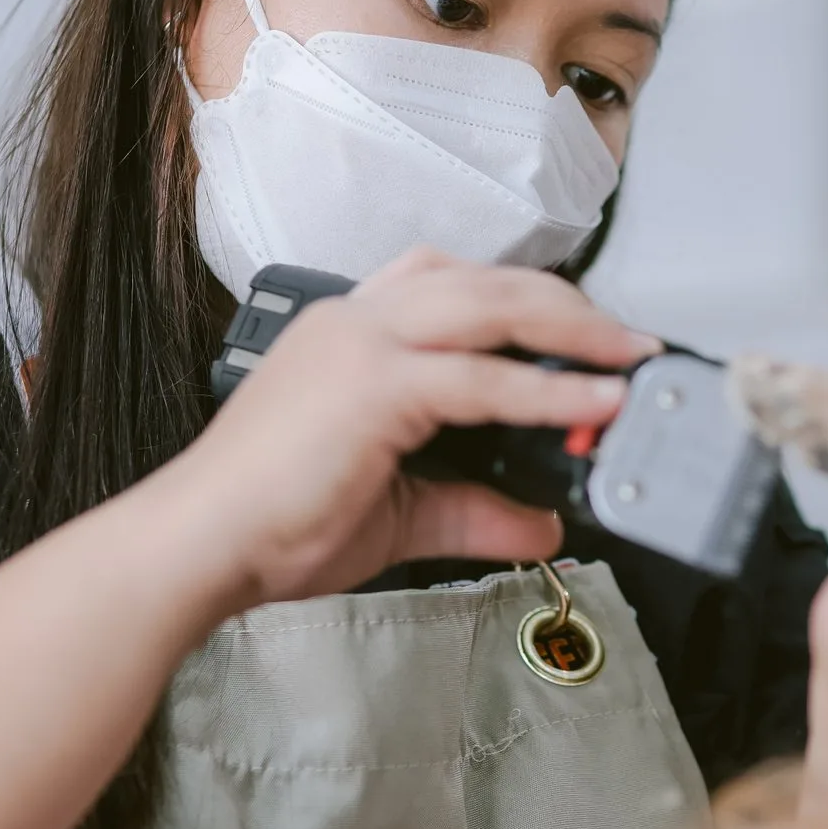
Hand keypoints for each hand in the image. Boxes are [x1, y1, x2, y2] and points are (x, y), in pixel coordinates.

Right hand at [161, 249, 660, 613]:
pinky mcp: (373, 383)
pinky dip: (550, 389)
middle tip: (629, 344)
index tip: (585, 338)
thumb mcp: (402, 512)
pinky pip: (484, 377)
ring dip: (574, 330)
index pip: (458, 287)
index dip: (529, 306)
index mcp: (353, 330)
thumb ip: (478, 510)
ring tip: (628, 359)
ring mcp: (364, 341)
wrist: (198, 547)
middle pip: (490, 281)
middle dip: (570, 309)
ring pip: (494, 305)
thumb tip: (546, 524)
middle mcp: (359, 318)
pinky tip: (592, 405)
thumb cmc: (271, 524)